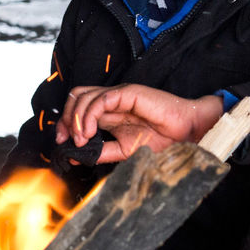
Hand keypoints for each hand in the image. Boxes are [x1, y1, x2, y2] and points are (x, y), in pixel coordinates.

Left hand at [56, 84, 223, 164]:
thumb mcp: (123, 151)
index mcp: (109, 113)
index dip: (65, 124)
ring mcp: (118, 95)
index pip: (78, 108)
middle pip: (76, 97)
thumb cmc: (162, 140)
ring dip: (75, 119)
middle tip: (66, 140)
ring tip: (81, 140)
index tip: (63, 144)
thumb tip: (74, 156)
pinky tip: (90, 132)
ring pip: (83, 95)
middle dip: (65, 118)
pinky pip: (100, 99)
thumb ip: (101, 152)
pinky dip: (89, 115)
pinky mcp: (128, 93)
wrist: (187, 133)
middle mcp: (111, 101)